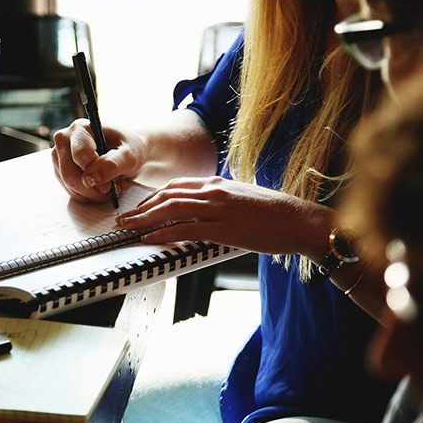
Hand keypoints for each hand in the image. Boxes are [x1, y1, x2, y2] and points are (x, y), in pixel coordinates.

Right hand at [51, 119, 147, 202]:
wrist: (127, 151)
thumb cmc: (129, 148)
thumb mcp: (129, 156)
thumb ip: (112, 164)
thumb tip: (90, 178)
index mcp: (80, 128)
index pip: (80, 156)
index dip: (96, 174)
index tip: (111, 185)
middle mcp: (64, 139)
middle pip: (70, 174)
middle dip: (93, 188)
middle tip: (112, 189)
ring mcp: (59, 156)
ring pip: (69, 185)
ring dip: (91, 193)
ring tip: (109, 186)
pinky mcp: (60, 170)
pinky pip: (70, 191)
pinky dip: (87, 195)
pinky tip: (100, 188)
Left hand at [115, 176, 332, 257]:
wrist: (298, 220)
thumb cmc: (275, 214)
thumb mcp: (242, 199)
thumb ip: (221, 202)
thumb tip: (205, 212)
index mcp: (217, 183)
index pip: (176, 186)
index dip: (153, 197)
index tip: (140, 207)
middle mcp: (214, 191)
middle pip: (167, 195)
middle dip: (141, 207)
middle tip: (124, 219)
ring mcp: (217, 208)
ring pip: (170, 209)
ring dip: (144, 219)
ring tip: (128, 228)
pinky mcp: (223, 227)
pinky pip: (185, 229)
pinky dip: (163, 233)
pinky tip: (149, 239)